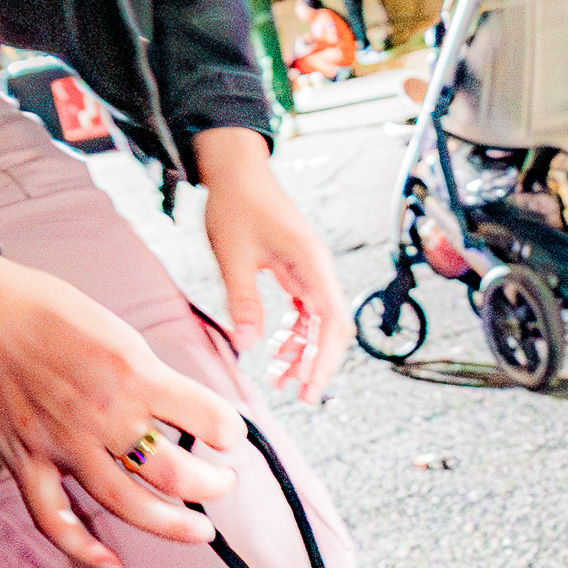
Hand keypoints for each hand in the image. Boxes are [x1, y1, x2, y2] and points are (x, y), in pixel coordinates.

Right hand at [0, 251, 239, 567]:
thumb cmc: (42, 310)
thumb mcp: (117, 329)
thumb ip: (150, 375)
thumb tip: (183, 406)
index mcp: (134, 374)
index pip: (208, 417)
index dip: (230, 431)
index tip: (232, 436)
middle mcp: (102, 415)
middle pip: (175, 473)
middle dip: (212, 486)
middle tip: (224, 484)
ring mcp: (62, 444)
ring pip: (126, 504)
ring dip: (171, 524)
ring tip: (200, 531)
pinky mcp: (25, 461)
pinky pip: (54, 519)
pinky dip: (83, 548)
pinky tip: (113, 563)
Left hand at [196, 126, 345, 402]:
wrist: (236, 172)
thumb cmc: (236, 206)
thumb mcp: (233, 256)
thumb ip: (244, 301)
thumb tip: (249, 345)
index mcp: (311, 264)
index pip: (333, 322)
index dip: (325, 360)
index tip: (310, 388)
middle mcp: (319, 270)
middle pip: (333, 328)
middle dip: (318, 363)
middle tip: (299, 395)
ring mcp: (310, 271)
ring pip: (318, 323)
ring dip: (303, 352)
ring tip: (280, 379)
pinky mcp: (298, 271)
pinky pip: (304, 310)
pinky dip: (293, 333)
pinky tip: (274, 349)